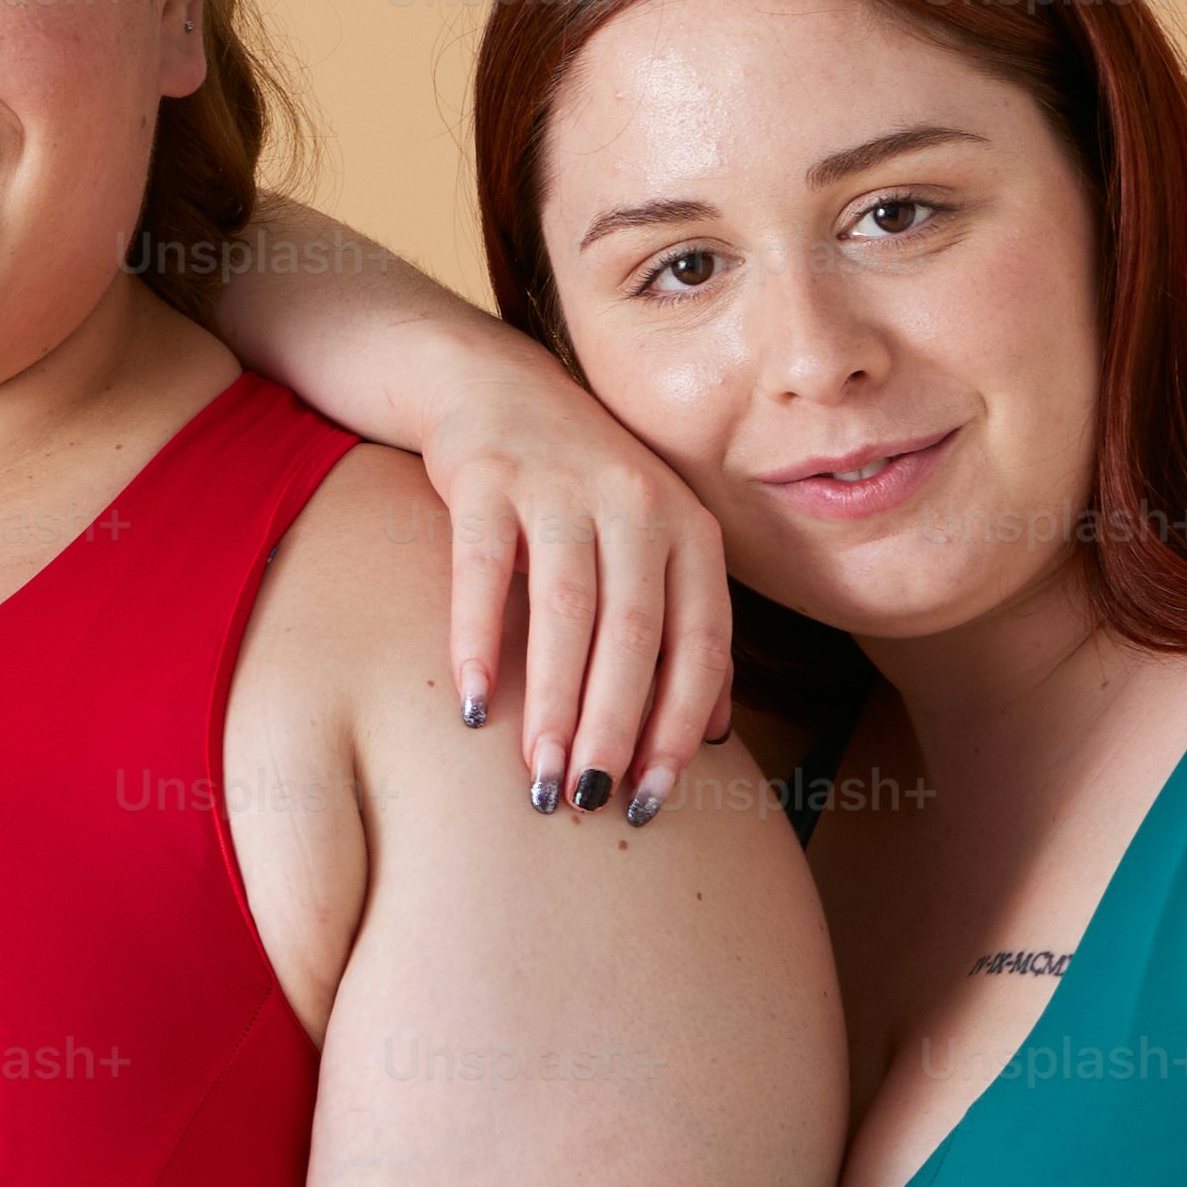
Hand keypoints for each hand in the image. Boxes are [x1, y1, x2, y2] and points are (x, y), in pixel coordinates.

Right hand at [415, 352, 731, 822]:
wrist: (494, 387)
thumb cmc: (581, 490)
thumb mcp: (652, 544)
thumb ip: (684, 625)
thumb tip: (715, 730)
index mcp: (690, 529)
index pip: (700, 643)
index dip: (677, 727)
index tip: (649, 798)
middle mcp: (637, 501)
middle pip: (634, 634)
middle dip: (614, 727)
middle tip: (588, 799)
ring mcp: (563, 485)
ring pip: (567, 610)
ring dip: (554, 702)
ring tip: (538, 775)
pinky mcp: (489, 476)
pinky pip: (483, 569)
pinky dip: (478, 639)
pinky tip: (472, 702)